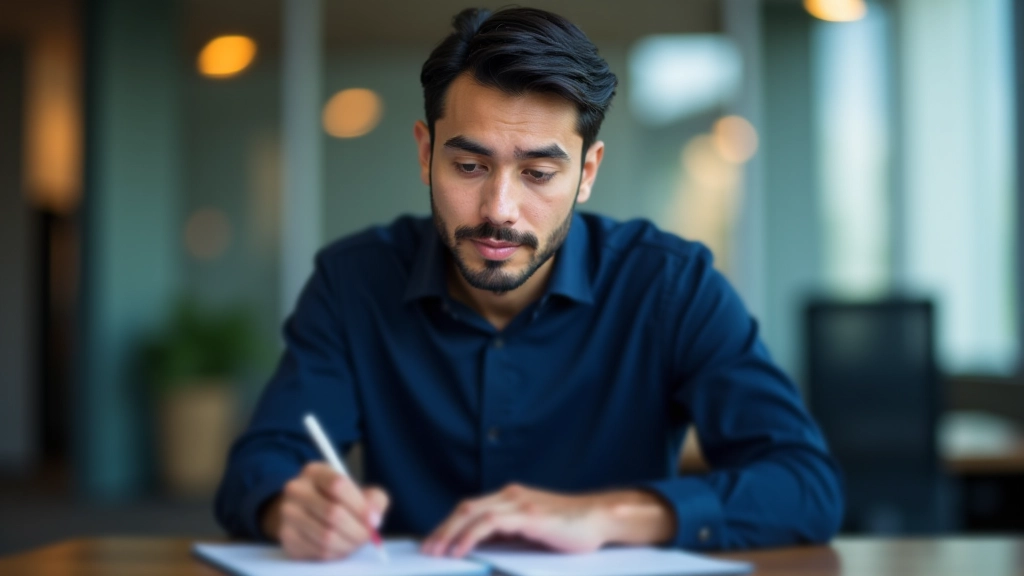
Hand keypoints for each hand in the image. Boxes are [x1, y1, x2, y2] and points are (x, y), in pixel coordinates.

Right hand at [261, 462, 389, 559]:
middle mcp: (296, 489)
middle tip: (367, 535)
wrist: (305, 513)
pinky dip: (335, 553)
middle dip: (357, 529)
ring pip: (326, 536)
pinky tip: (340, 546)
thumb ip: (374, 499)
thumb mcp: (358, 491)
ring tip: (354, 541)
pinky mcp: (287, 535)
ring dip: (348, 543)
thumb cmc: (338, 501)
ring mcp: (288, 512)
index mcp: (315, 471)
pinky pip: (318, 551)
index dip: (360, 505)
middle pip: (333, 513)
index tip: (374, 520)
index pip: (338, 485)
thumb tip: (374, 518)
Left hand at [421, 484, 674, 557]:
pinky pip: (490, 522)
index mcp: (511, 497)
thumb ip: (510, 533)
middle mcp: (512, 495)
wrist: (601, 518)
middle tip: (427, 549)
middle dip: (443, 529)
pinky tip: (460, 550)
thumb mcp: (534, 530)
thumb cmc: (571, 528)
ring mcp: (520, 503)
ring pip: (473, 513)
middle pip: (466, 508)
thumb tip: (481, 548)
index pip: (471, 508)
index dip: (449, 524)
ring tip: (438, 552)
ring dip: (450, 533)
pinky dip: (470, 536)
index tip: (434, 542)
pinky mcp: (528, 515)